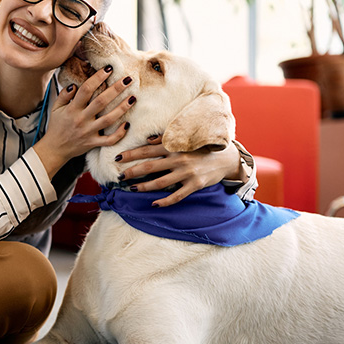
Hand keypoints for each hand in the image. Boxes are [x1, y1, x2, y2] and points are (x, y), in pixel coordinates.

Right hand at [34, 66, 134, 176]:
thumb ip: (64, 95)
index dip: (97, 78)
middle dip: (116, 89)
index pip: (86, 89)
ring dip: (122, 108)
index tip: (108, 69)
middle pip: (101, 102)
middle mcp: (81, 119)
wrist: (54, 149)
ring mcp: (89, 132)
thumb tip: (75, 84)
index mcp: (72, 109)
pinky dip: (119, 133)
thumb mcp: (55, 108)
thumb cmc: (56, 126)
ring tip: (133, 98)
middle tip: (128, 79)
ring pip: (108, 119)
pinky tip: (127, 124)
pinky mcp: (93, 143)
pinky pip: (109, 140)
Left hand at [116, 135, 242, 206]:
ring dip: (144, 187)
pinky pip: (176, 196)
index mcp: (174, 146)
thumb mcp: (185, 140)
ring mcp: (187, 173)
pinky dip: (164, 201)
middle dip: (132, 171)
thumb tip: (147, 139)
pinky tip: (153, 203)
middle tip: (120, 176)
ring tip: (133, 188)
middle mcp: (179, 159)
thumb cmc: (201, 148)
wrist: (226, 158)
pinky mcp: (195, 185)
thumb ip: (165, 139)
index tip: (117, 158)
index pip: (147, 150)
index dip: (131, 154)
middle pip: (149, 166)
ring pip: (160, 182)